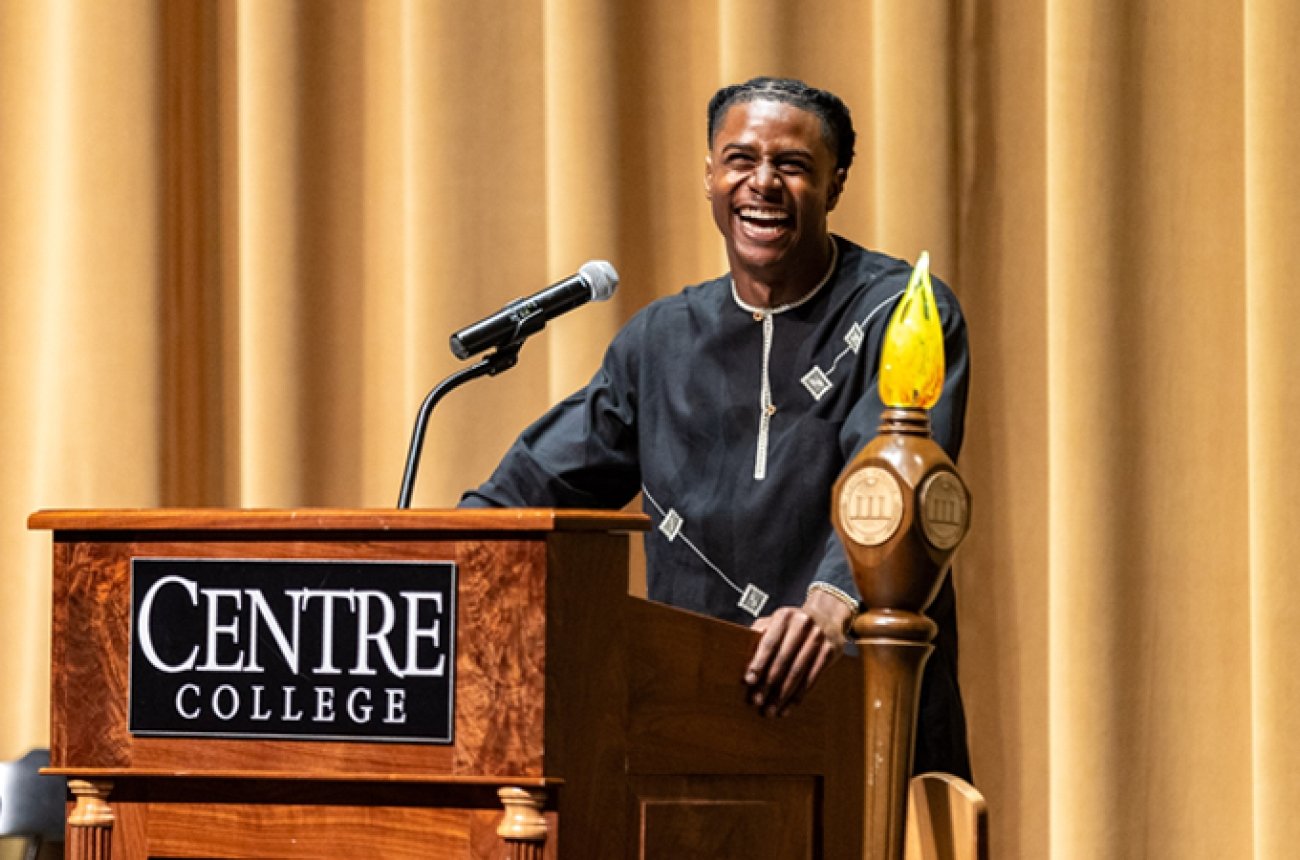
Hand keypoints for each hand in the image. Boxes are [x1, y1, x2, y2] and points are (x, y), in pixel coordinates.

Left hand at [744, 589, 852, 716]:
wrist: (827, 615)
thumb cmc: (793, 623)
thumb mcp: (776, 621)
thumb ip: (760, 635)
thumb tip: (741, 660)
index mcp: (784, 616)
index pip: (769, 643)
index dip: (758, 663)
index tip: (749, 681)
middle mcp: (803, 624)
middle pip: (783, 660)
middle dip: (768, 683)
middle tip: (757, 701)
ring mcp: (818, 638)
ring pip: (797, 672)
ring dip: (782, 695)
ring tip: (770, 709)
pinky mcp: (829, 652)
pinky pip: (812, 678)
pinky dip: (798, 696)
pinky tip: (788, 707)